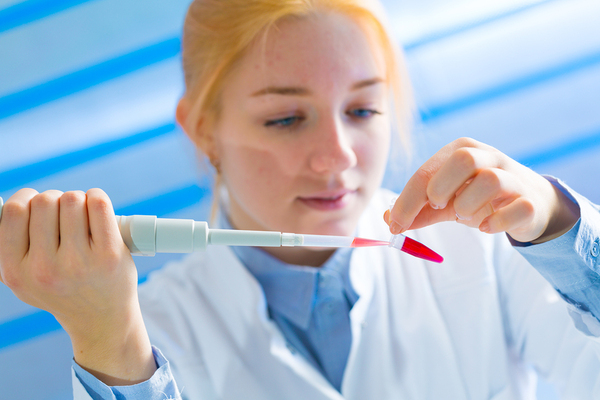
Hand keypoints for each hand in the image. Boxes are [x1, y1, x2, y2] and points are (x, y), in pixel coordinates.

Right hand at [0, 188, 154, 384]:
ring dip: (79, 200)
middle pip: (45, 201)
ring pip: (73, 199)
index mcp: (16, 272)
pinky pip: (99, 203)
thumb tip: (16, 204)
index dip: (28, 198)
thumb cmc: (64, 288)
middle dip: (57, 199)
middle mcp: (45, 269)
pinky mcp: (109, 254)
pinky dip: (97, 198)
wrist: (101, 319)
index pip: (15, 212)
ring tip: (84, 218)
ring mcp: (79, 262)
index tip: (39, 206)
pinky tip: (97, 211)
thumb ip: (13, 246)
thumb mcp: (26, 279)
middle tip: (67, 215)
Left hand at [385, 138, 579, 242]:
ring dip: (469, 205)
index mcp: (461, 151)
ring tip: (465, 216)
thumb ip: (419, 210)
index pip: (427, 171)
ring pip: (491, 180)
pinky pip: (517, 208)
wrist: (530, 204)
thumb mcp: (446, 202)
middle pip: (463, 159)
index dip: (407, 199)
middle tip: (437, 207)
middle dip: (441, 187)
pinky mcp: (530, 201)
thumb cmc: (479, 199)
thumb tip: (388, 220)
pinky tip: (487, 227)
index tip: (394, 224)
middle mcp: (488, 157)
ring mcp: (513, 177)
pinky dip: (497, 222)